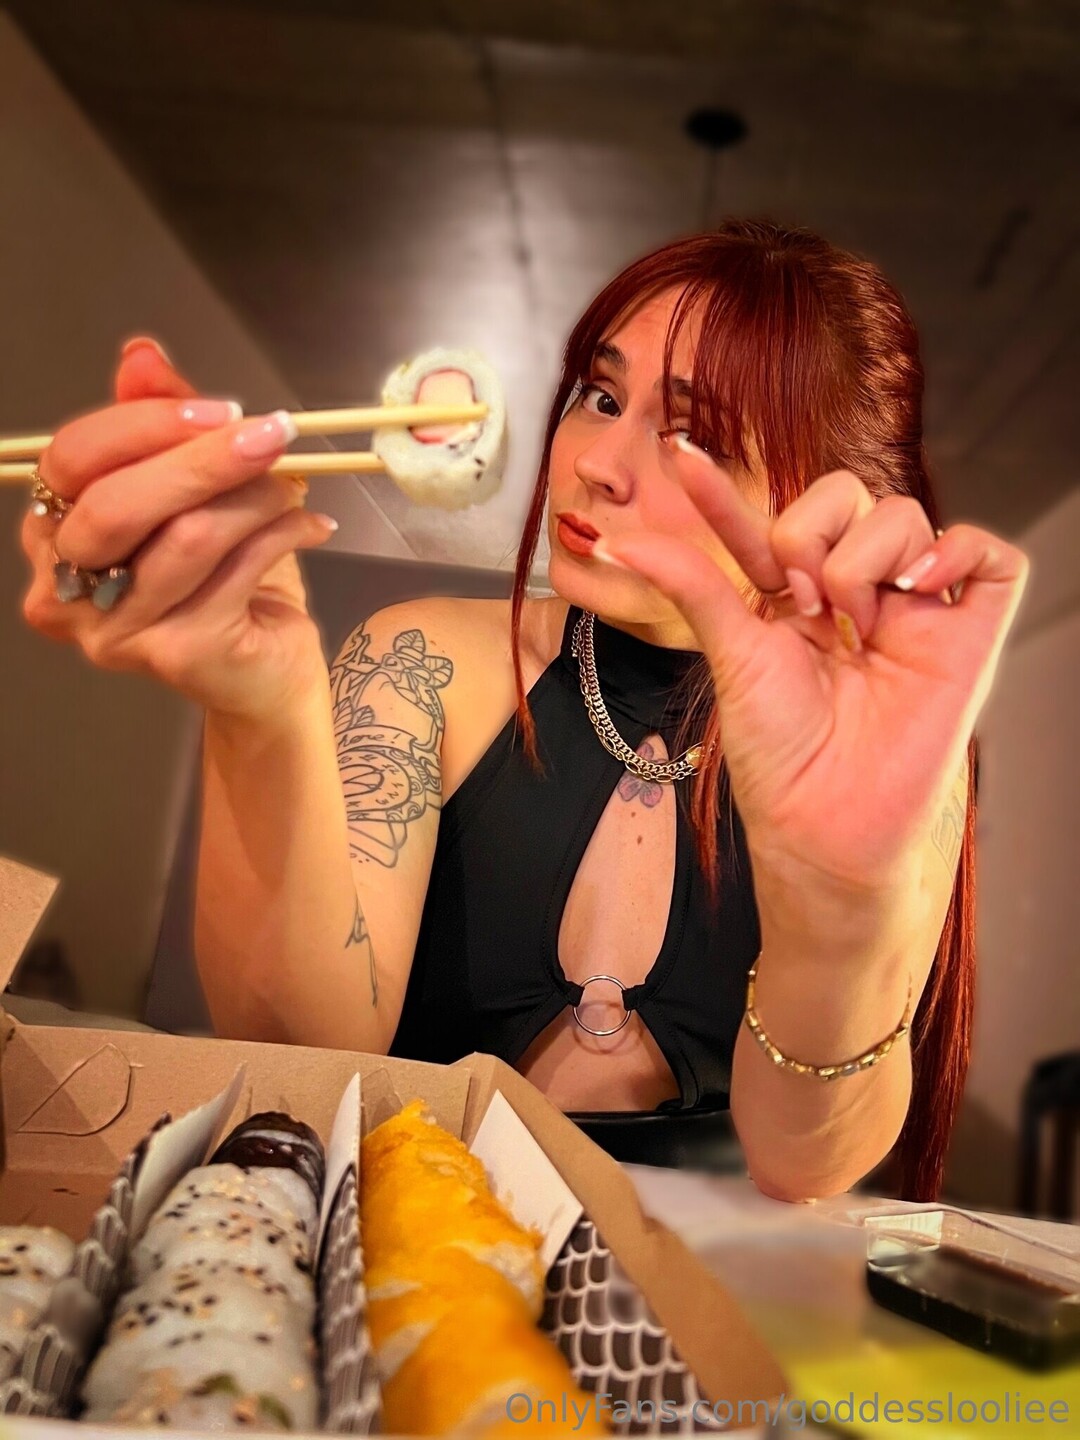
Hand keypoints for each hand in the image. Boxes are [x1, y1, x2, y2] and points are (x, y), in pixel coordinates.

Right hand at [20, 338, 337, 720]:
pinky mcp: (177, 654)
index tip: (220, 409)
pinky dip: (284, 534)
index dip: (145, 424)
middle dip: (205, 458)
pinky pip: (237, 569)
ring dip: (256, 497)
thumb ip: (164, 424)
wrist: (264, 673)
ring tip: (292, 487)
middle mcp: (65, 590)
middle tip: (272, 433)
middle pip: (120, 502)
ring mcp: (115, 631)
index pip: (71, 460)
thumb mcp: (192, 489)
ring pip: (187, 535)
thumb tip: (141, 355)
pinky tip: (309, 526)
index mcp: (53, 535)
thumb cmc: (223, 580)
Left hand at [594, 438, 1028, 900]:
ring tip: (851, 627)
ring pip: (905, 514)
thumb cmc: (778, 755)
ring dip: (866, 559)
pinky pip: (990, 554)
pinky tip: (916, 589)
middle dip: (811, 535)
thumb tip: (612, 541)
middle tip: (802, 605)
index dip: (728, 492)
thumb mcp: (729, 652)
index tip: (680, 455)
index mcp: (794, 600)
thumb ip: (690, 583)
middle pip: (846, 495)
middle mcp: (855, 595)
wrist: (823, 821)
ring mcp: (915, 610)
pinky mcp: (970, 632)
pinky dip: (958, 550)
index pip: (766, 524)